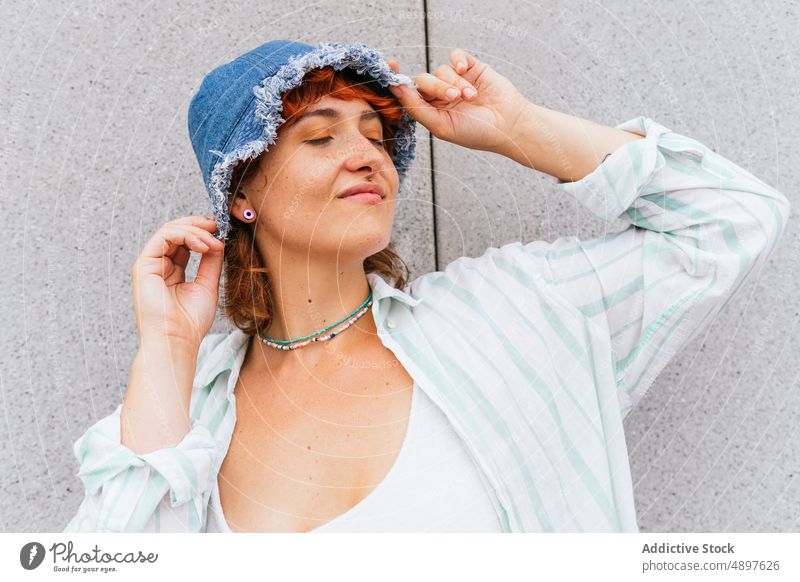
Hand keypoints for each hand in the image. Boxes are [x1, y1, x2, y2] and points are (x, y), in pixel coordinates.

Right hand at [131, 216, 223, 348]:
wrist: (176, 340)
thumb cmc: (190, 322)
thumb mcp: (207, 285)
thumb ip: (211, 262)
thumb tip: (218, 240)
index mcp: (171, 271)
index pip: (185, 242)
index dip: (203, 232)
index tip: (222, 230)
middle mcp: (158, 266)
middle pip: (176, 232)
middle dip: (199, 225)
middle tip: (219, 225)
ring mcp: (149, 265)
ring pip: (169, 231)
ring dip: (196, 231)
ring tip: (214, 240)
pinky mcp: (143, 265)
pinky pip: (163, 237)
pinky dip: (186, 236)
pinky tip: (203, 246)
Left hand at [387, 49, 528, 153]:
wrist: (508, 125)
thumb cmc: (476, 132)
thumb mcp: (441, 126)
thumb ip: (416, 108)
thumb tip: (396, 88)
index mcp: (431, 111)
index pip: (408, 93)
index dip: (397, 80)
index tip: (390, 67)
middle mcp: (441, 95)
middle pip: (424, 80)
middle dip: (438, 88)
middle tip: (454, 98)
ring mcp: (455, 80)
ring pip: (441, 70)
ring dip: (455, 83)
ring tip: (471, 96)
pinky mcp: (470, 68)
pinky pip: (455, 56)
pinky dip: (457, 61)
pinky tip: (464, 71)